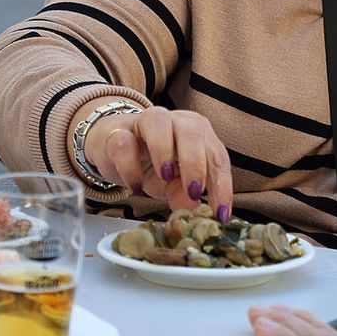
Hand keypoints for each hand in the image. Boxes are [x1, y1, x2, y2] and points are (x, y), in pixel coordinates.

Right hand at [82, 105, 232, 216]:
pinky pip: (124, 143)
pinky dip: (130, 166)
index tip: (220, 214)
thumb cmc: (152, 164)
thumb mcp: (173, 184)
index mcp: (198, 133)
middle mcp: (176, 121)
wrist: (114, 148)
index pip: (216, 156)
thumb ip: (183, 194)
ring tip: (165, 177)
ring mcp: (145, 122)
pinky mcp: (117, 132)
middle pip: (193, 131)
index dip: (221, 185)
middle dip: (196, 163)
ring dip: (164, 150)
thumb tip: (194, 211)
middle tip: (194, 192)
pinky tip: (135, 186)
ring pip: (159, 122)